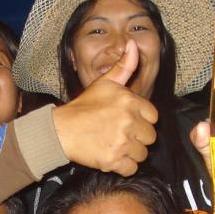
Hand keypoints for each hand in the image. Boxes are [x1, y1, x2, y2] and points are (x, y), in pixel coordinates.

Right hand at [53, 40, 158, 175]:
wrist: (61, 130)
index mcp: (130, 102)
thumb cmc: (83, 106)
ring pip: (142, 154)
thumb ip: (124, 67)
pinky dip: (123, 167)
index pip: (153, 117)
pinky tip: (112, 158)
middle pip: (150, 137)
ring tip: (116, 146)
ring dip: (131, 153)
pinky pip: (131, 168)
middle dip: (138, 138)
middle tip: (120, 135)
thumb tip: (134, 44)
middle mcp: (129, 122)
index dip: (142, 120)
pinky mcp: (113, 161)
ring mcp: (122, 142)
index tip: (128, 122)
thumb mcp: (104, 83)